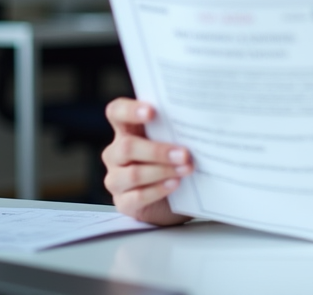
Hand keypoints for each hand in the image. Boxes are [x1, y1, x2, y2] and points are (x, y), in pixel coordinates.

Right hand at [102, 97, 193, 225]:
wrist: (177, 197)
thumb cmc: (174, 159)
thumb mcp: (173, 141)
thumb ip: (174, 130)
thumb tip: (196, 121)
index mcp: (126, 131)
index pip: (116, 112)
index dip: (129, 110)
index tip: (152, 112)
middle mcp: (115, 153)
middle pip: (127, 147)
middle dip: (158, 150)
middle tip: (184, 153)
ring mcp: (116, 179)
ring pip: (133, 173)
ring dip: (162, 171)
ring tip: (186, 169)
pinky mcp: (123, 202)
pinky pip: (137, 196)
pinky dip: (158, 190)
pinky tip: (175, 184)